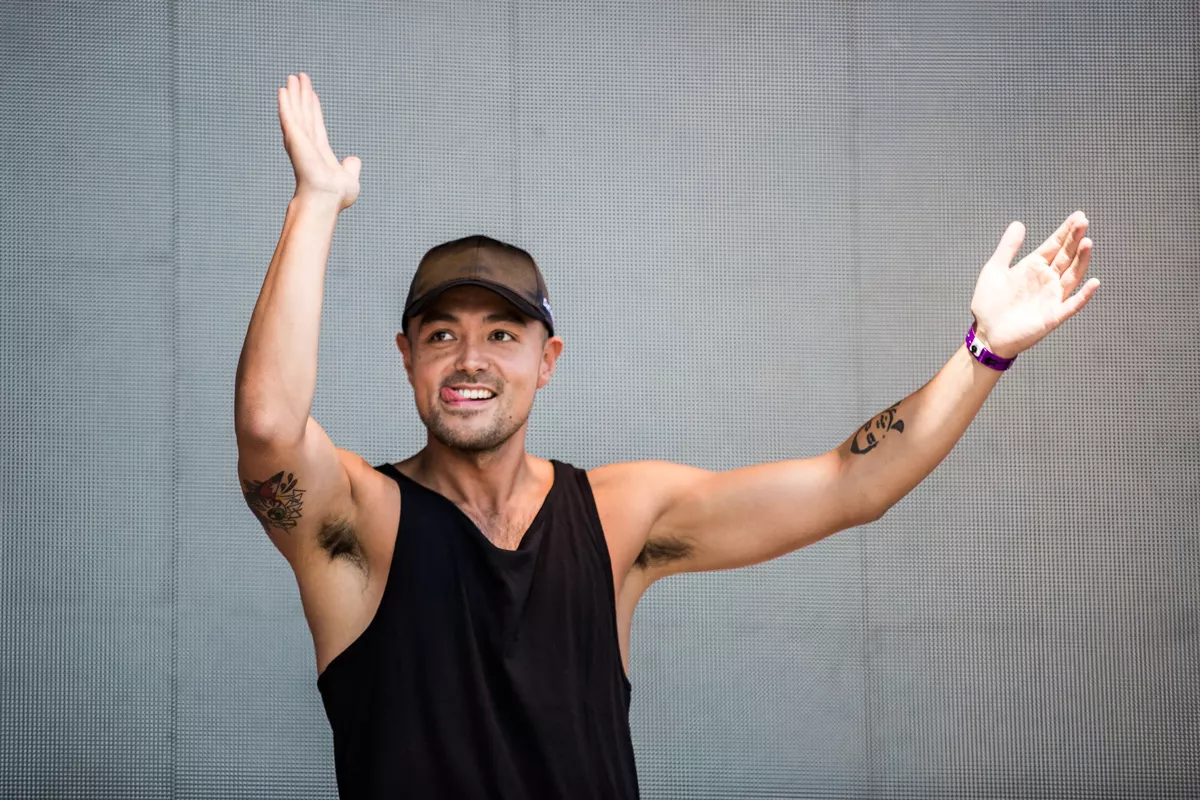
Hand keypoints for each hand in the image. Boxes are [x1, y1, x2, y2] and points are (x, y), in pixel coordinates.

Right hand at [277, 72, 360, 211]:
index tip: (311, 93)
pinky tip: (283, 90)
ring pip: (296, 111)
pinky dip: (285, 103)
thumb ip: (351, 167)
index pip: (316, 124)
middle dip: (301, 95)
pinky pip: (289, 116)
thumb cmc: (336, 196)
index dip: (314, 108)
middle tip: (299, 77)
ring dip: (293, 94)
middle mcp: (307, 144)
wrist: (327, 199)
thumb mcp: (350, 178)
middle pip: (304, 113)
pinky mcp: (295, 139)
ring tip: (291, 77)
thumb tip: (354, 160)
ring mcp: (300, 140)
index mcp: (319, 151)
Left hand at [969, 211, 1099, 357]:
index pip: (1055, 245)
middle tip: (1083, 222)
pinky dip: (1084, 295)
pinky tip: (1093, 282)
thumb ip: (1007, 248)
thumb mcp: (995, 270)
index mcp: (1033, 267)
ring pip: (1072, 275)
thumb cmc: (989, 303)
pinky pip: (1073, 304)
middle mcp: (1047, 279)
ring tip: (1087, 242)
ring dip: (1081, 260)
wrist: (986, 333)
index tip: (1078, 216)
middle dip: (1075, 239)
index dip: (1066, 231)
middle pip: (1066, 256)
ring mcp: (1052, 297)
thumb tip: (1018, 224)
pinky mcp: (1053, 315)